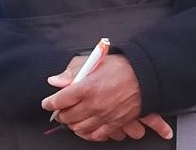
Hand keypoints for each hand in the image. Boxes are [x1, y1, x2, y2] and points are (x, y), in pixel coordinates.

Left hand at [43, 55, 172, 141]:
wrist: (147, 76)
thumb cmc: (124, 66)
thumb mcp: (97, 62)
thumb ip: (73, 71)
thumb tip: (55, 80)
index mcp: (87, 87)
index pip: (59, 100)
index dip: (50, 102)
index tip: (48, 103)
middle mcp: (93, 104)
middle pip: (67, 116)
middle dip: (61, 113)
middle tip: (61, 109)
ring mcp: (103, 115)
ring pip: (78, 127)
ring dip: (72, 124)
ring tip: (73, 118)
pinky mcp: (114, 122)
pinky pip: (94, 135)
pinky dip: (87, 133)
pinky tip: (85, 128)